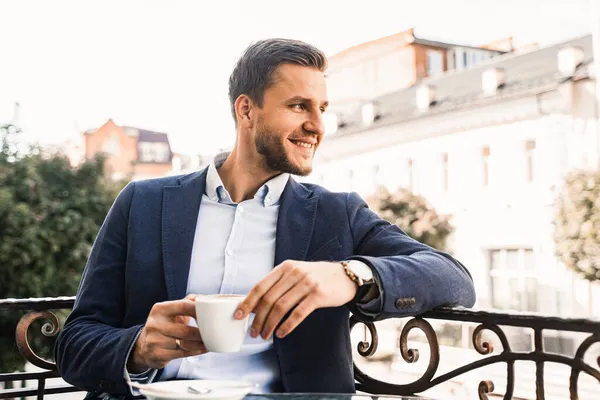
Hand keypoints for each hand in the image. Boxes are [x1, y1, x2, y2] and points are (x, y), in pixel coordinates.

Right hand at [127, 294, 206, 372]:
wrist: (144, 346)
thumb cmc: (164, 325)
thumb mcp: (171, 311)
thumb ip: (186, 302)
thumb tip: (202, 298)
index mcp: (160, 309)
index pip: (183, 306)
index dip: (199, 310)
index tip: (211, 314)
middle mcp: (155, 324)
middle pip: (186, 331)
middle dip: (202, 334)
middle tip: (213, 333)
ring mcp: (154, 341)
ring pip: (185, 344)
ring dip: (201, 344)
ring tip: (210, 342)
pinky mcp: (157, 354)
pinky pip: (182, 354)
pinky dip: (195, 352)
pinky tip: (202, 349)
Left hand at [234, 260, 356, 339]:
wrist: (346, 276)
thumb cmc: (318, 277)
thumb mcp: (297, 272)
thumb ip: (279, 284)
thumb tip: (257, 304)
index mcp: (286, 267)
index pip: (260, 286)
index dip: (248, 302)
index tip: (239, 315)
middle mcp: (295, 273)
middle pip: (269, 299)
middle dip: (258, 318)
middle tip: (254, 332)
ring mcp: (307, 283)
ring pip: (281, 307)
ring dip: (270, 324)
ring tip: (265, 335)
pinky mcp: (318, 296)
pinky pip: (298, 314)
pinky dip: (287, 326)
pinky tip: (281, 333)